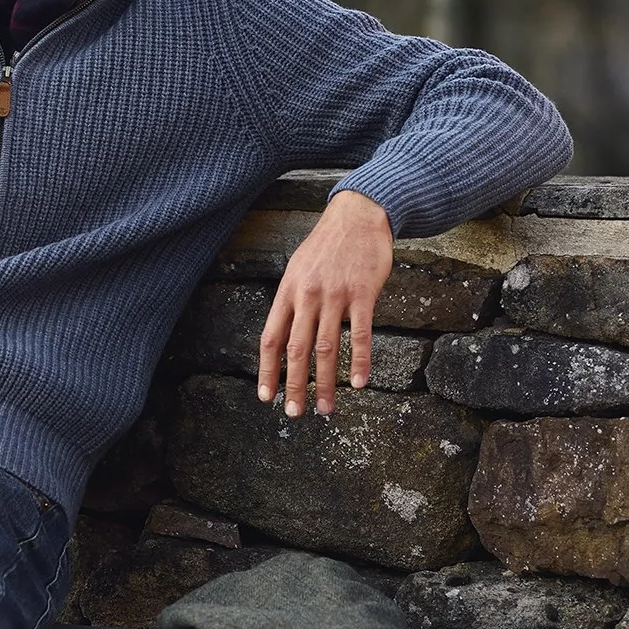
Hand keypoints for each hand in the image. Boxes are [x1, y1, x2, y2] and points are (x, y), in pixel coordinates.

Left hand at [258, 190, 393, 418]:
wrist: (357, 215)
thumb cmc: (327, 245)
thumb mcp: (298, 269)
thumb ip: (292, 302)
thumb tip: (284, 337)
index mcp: (288, 292)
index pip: (271, 338)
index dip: (267, 370)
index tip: (266, 396)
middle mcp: (308, 296)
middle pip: (296, 349)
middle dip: (293, 385)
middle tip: (294, 413)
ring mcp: (335, 295)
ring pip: (326, 347)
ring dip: (324, 382)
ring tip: (324, 407)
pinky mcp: (362, 294)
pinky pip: (360, 334)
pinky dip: (359, 361)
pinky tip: (360, 383)